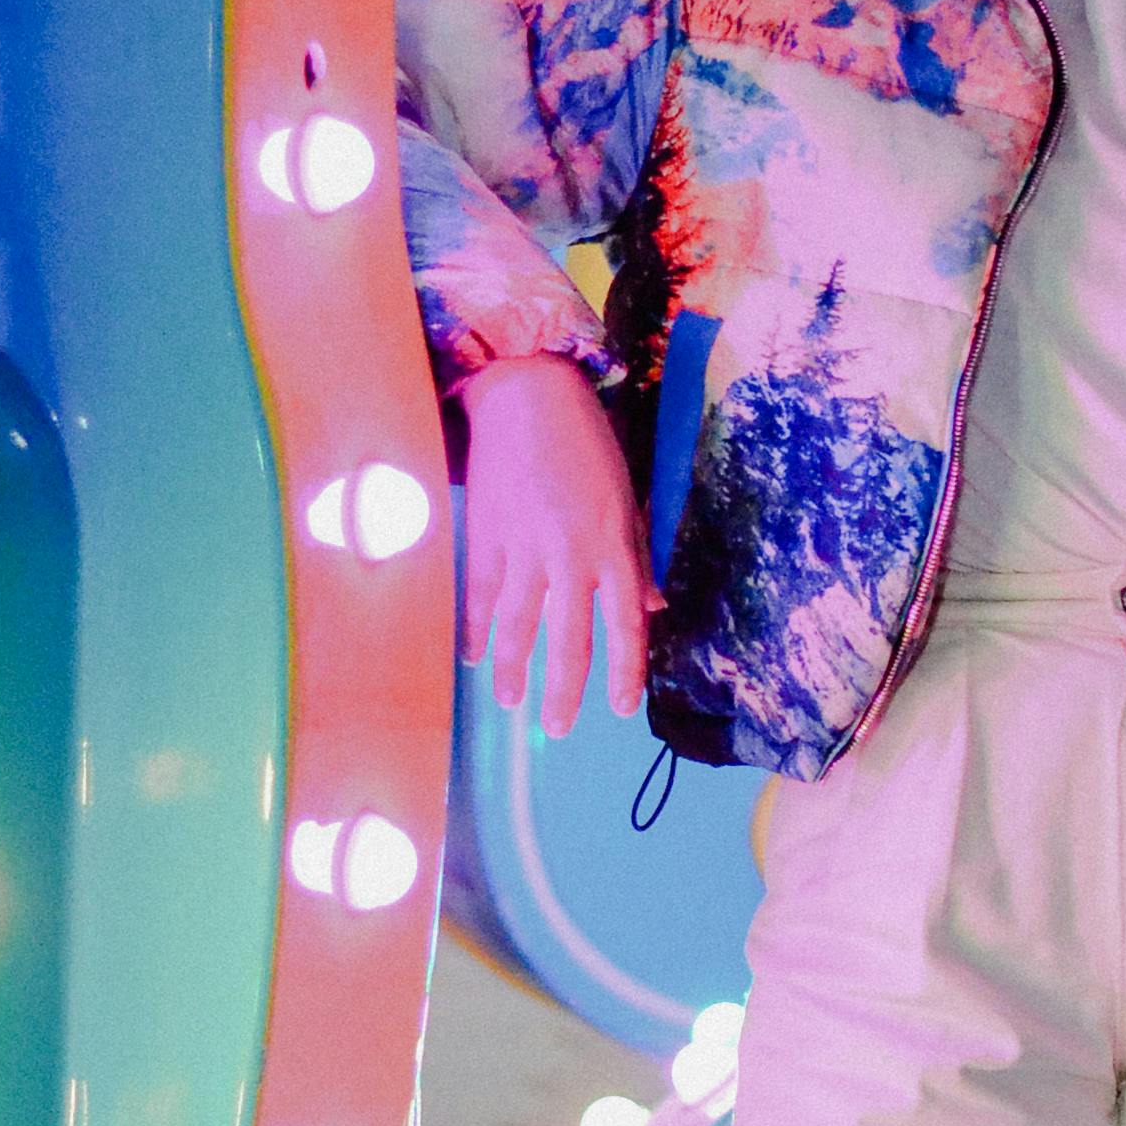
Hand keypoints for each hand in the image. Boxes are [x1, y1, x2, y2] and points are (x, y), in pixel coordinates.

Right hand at [458, 355, 651, 735]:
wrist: (528, 397)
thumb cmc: (586, 445)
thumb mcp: (625, 500)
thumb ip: (636, 559)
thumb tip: (651, 610)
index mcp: (612, 544)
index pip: (624, 623)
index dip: (624, 671)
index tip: (621, 708)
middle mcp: (570, 553)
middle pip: (569, 636)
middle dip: (564, 689)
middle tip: (558, 728)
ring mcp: (524, 547)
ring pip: (519, 624)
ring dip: (514, 668)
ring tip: (509, 701)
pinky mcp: (486, 535)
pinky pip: (481, 595)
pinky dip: (478, 628)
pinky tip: (474, 656)